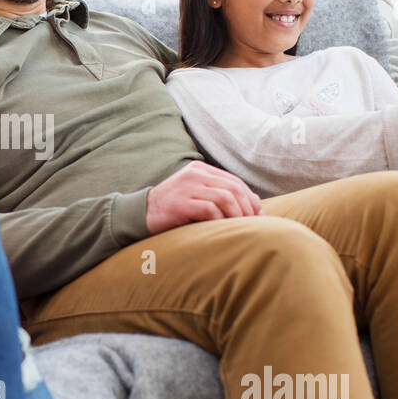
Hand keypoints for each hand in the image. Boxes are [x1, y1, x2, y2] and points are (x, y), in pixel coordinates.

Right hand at [145, 161, 261, 235]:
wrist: (140, 214)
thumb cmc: (173, 210)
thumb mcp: (197, 196)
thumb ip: (219, 195)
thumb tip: (254, 203)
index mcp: (200, 169)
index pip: (234, 181)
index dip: (250, 198)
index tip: (257, 215)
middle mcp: (195, 174)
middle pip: (233, 188)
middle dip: (247, 208)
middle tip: (252, 224)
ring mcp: (187, 186)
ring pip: (225, 197)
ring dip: (237, 215)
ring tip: (239, 228)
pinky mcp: (180, 202)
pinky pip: (209, 209)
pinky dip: (219, 220)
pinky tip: (220, 229)